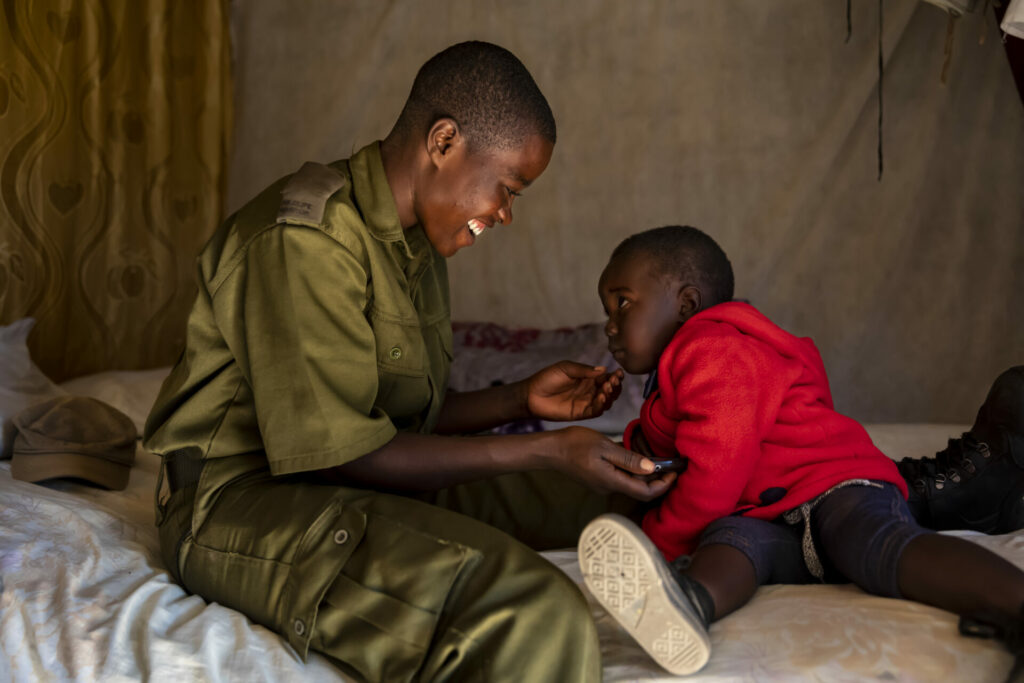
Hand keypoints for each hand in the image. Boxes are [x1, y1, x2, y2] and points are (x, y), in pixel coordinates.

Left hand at [523, 361, 623, 421]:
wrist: (532, 394)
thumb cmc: (547, 378)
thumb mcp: (566, 368)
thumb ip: (584, 370)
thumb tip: (603, 369)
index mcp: (588, 378)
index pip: (606, 377)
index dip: (614, 376)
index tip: (618, 373)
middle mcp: (590, 390)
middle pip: (610, 390)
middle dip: (615, 386)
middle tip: (612, 382)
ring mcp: (586, 402)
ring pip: (606, 401)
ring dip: (610, 396)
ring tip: (605, 389)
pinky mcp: (581, 414)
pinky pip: (596, 411)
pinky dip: (601, 406)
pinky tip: (601, 398)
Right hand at [546, 426, 676, 500]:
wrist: (551, 450)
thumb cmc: (575, 445)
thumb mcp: (604, 447)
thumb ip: (628, 458)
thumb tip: (651, 468)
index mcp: (613, 481)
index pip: (646, 492)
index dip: (663, 485)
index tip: (674, 472)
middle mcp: (610, 487)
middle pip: (641, 490)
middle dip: (658, 480)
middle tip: (671, 464)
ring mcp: (603, 484)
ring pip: (631, 483)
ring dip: (646, 474)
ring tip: (657, 458)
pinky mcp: (599, 478)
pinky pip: (622, 478)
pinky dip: (633, 470)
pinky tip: (637, 457)